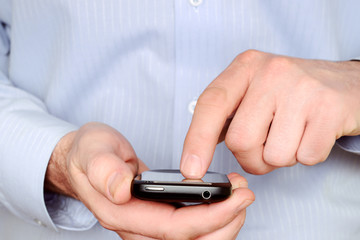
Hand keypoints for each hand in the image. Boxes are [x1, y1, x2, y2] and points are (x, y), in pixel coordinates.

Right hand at [45, 122, 254, 238]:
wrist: (84, 159)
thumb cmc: (89, 154)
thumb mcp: (92, 152)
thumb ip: (104, 170)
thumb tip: (121, 189)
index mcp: (123, 213)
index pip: (173, 228)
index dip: (208, 217)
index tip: (235, 198)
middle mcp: (138, 226)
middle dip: (224, 223)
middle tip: (245, 195)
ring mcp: (149, 224)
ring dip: (223, 223)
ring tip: (239, 196)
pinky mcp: (158, 217)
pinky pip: (191, 228)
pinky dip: (214, 218)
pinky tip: (225, 199)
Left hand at [181, 50, 359, 177]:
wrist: (346, 84)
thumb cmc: (291, 93)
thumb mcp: (253, 91)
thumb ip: (225, 116)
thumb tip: (196, 153)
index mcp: (245, 67)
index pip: (211, 104)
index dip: (196, 140)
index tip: (190, 169)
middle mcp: (271, 72)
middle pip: (240, 140)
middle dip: (250, 157)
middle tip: (264, 145)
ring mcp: (302, 88)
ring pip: (273, 156)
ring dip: (280, 158)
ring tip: (291, 135)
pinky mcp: (329, 108)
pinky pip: (305, 157)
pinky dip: (306, 156)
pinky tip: (311, 134)